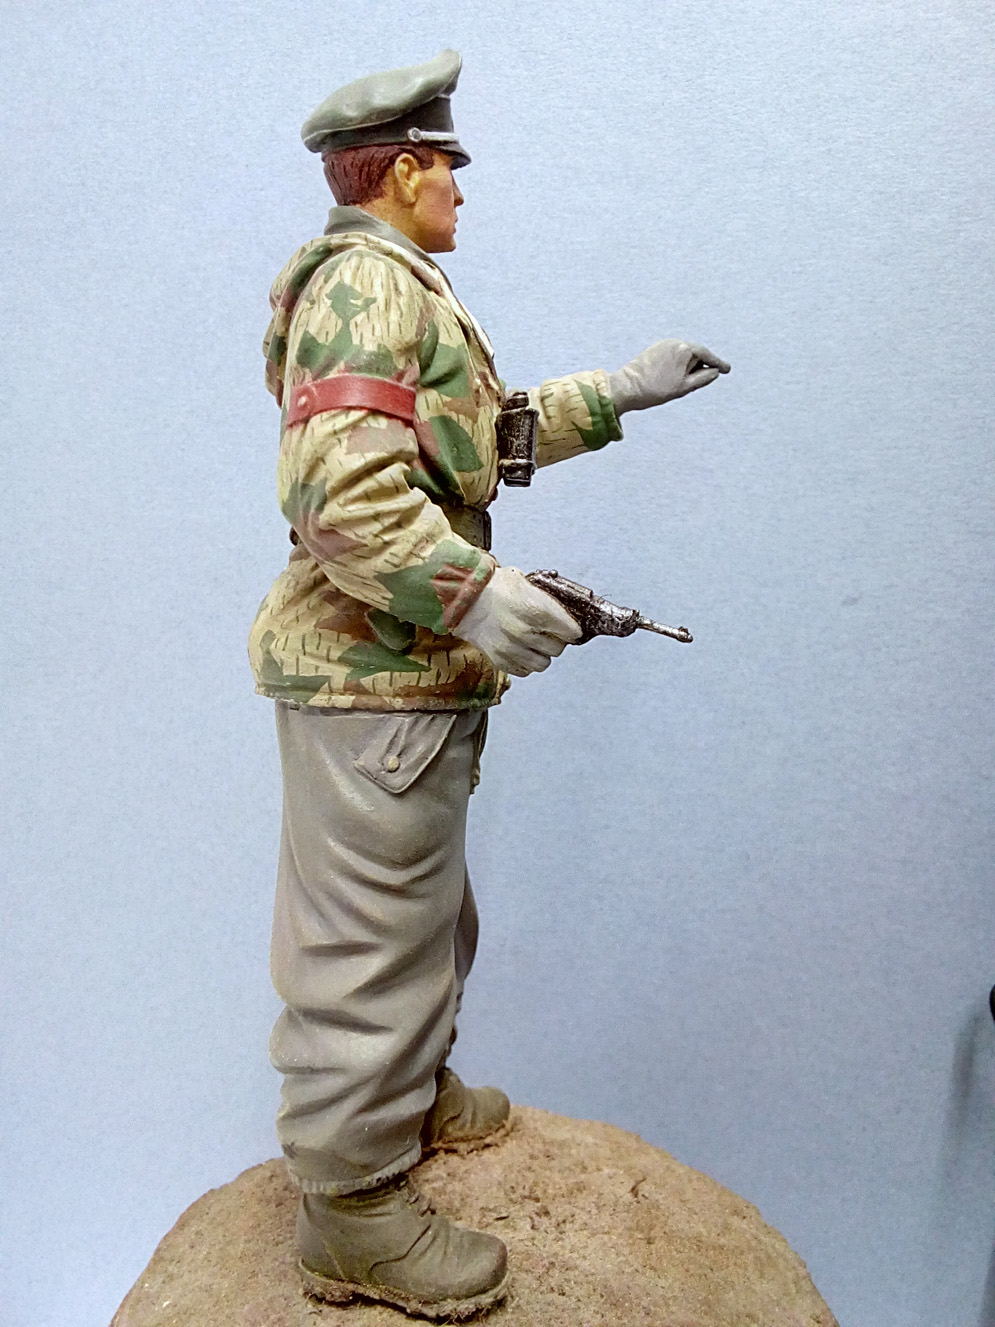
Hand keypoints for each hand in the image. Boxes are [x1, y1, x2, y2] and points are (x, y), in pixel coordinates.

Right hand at [453, 566, 581, 675]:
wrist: (463, 600)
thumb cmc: (494, 587)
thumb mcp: (524, 582)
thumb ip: (546, 599)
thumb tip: (564, 613)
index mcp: (536, 610)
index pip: (570, 631)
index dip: (571, 629)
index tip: (569, 628)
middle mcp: (525, 632)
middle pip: (558, 648)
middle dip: (556, 640)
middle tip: (548, 632)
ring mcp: (512, 649)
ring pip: (543, 663)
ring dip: (542, 654)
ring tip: (534, 642)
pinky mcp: (501, 661)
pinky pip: (525, 670)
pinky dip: (526, 662)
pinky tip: (521, 649)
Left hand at [608, 339, 729, 413]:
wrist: (626, 388)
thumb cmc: (655, 389)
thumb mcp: (685, 387)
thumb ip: (704, 378)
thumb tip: (715, 372)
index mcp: (685, 349)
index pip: (707, 355)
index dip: (718, 364)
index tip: (727, 370)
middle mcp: (675, 342)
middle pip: (695, 354)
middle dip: (700, 366)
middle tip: (702, 380)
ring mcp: (663, 344)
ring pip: (683, 355)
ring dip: (687, 366)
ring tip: (679, 383)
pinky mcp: (654, 349)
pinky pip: (672, 355)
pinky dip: (677, 364)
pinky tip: (670, 377)